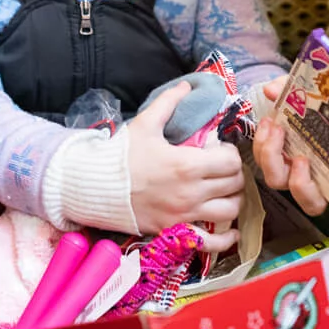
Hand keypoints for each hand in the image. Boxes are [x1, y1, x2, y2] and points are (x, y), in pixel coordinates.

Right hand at [127, 81, 244, 252]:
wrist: (95, 186)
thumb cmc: (121, 155)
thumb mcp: (145, 124)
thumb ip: (169, 102)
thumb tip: (187, 84)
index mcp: (188, 164)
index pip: (231, 162)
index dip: (231, 153)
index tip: (221, 150)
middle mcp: (191, 193)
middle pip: (234, 185)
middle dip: (234, 174)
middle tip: (224, 168)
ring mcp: (184, 215)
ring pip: (229, 211)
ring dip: (233, 200)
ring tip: (225, 191)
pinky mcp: (174, 231)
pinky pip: (210, 243)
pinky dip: (225, 239)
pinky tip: (230, 231)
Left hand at [252, 77, 328, 214]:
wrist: (318, 104)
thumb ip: (316, 92)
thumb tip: (274, 91)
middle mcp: (318, 179)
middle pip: (308, 200)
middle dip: (300, 182)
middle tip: (301, 157)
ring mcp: (294, 171)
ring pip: (277, 181)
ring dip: (273, 157)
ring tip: (276, 126)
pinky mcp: (275, 158)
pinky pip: (262, 161)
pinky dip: (260, 143)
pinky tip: (266, 122)